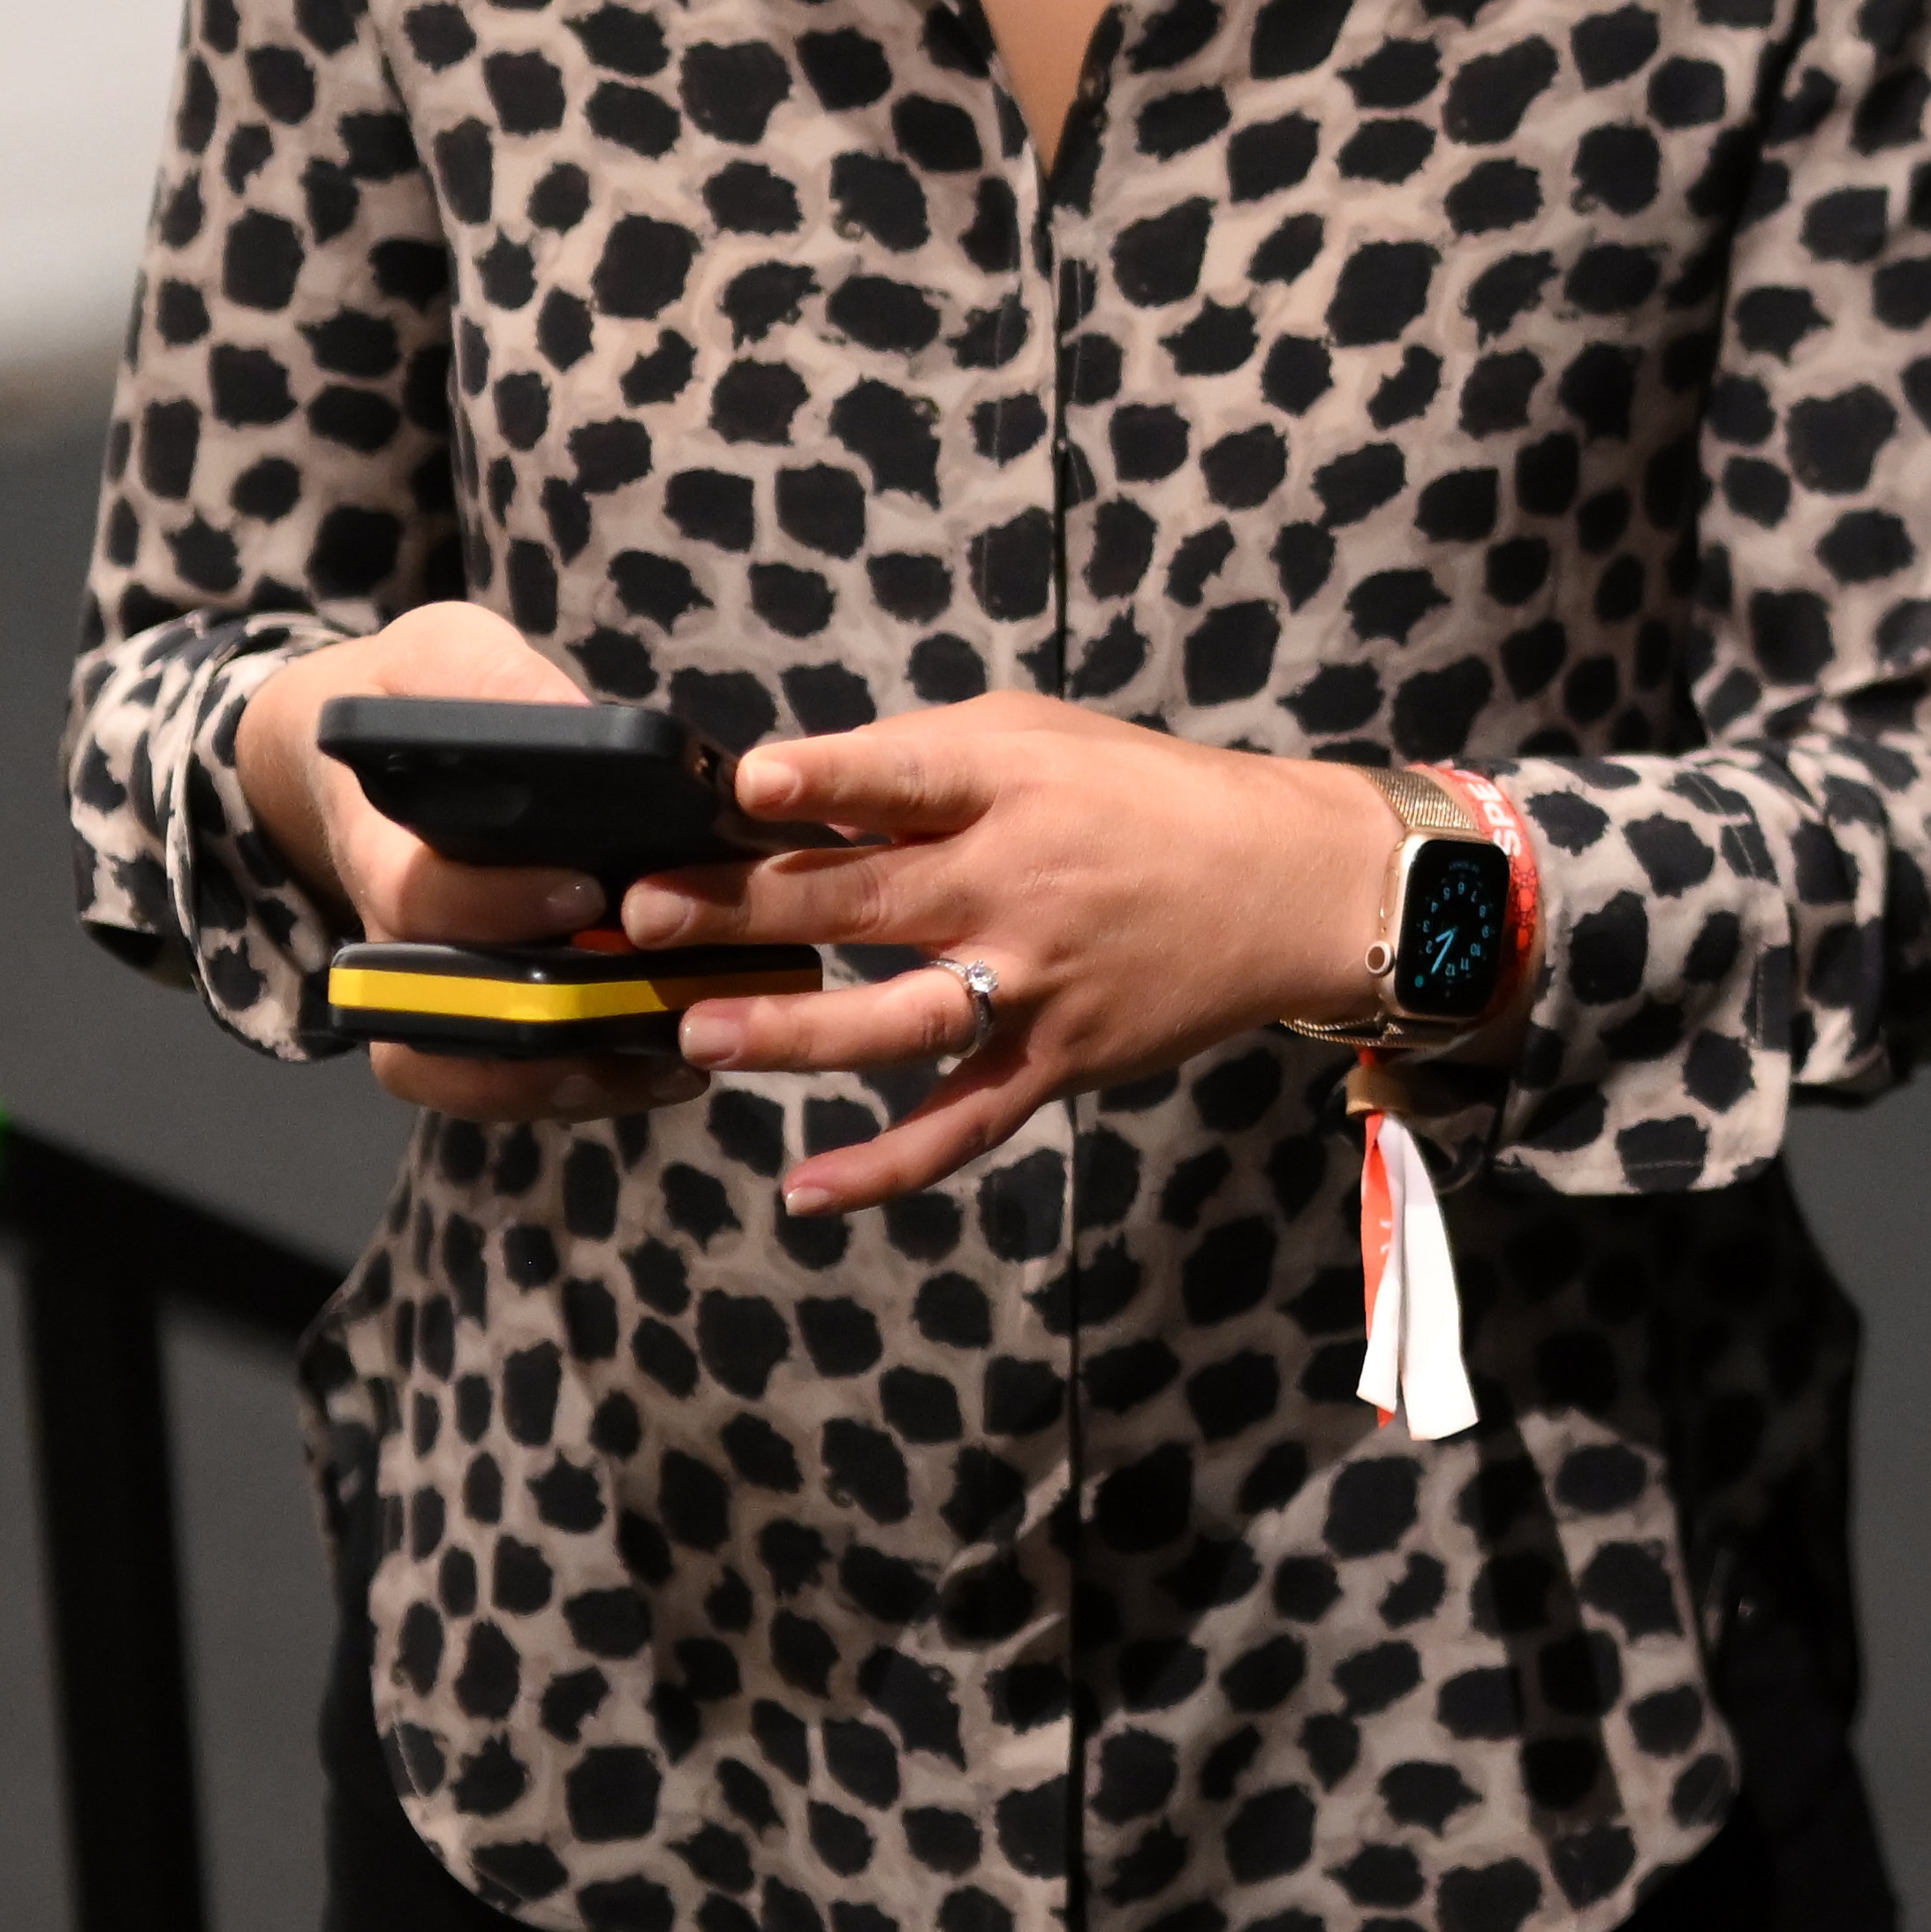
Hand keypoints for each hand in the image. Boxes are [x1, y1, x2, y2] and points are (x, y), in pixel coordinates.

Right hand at [238, 603, 713, 1128]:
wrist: (355, 760)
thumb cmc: (409, 698)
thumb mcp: (439, 654)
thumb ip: (490, 681)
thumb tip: (570, 719)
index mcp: (382, 849)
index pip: (424, 899)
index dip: (500, 904)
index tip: (590, 889)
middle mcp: (395, 940)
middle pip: (451, 1014)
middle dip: (554, 1015)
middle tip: (664, 997)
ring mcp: (430, 989)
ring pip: (475, 1071)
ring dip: (577, 1073)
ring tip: (683, 1052)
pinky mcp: (470, 1015)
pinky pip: (505, 1083)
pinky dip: (581, 1087)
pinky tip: (673, 1065)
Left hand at [613, 699, 1406, 1219]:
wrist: (1288, 883)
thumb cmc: (1144, 796)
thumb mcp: (1043, 740)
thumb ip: (923, 762)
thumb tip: (788, 796)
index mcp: (1013, 787)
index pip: (908, 776)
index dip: (825, 778)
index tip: (743, 782)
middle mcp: (1020, 883)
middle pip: (866, 896)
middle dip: (746, 906)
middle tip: (642, 914)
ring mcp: (1038, 982)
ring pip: (901, 1018)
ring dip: (796, 1029)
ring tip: (699, 1035)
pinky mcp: (1059, 1061)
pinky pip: (965, 1125)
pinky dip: (888, 1167)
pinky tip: (805, 1191)